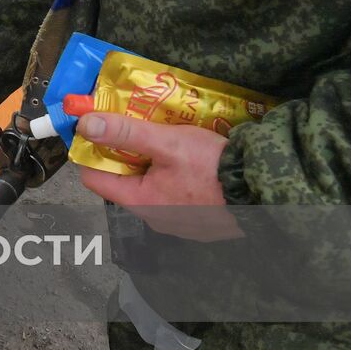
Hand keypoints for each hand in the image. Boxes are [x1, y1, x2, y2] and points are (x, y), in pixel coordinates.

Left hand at [76, 112, 242, 241]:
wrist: (264, 190)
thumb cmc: (213, 167)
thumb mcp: (167, 142)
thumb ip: (125, 133)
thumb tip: (85, 125)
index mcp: (141, 203)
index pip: (94, 179)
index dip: (92, 153)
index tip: (97, 130)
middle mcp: (154, 219)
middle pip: (124, 184)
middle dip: (125, 156)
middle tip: (135, 129)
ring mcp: (179, 224)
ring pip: (151, 190)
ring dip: (151, 166)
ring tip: (163, 141)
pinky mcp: (200, 222)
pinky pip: (174, 198)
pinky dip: (173, 179)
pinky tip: (187, 162)